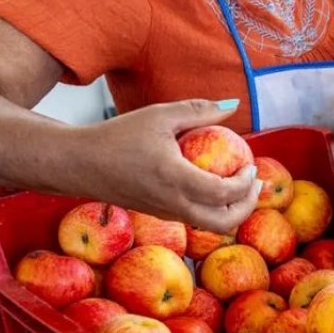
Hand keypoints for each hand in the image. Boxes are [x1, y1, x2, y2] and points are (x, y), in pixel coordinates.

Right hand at [71, 100, 258, 232]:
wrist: (77, 163)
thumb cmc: (116, 136)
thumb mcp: (158, 116)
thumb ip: (197, 110)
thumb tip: (232, 106)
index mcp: (175, 180)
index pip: (223, 193)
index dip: (245, 184)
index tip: (252, 165)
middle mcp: (173, 204)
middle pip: (224, 222)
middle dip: (247, 207)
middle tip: (256, 185)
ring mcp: (165, 214)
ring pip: (210, 226)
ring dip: (232, 211)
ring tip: (241, 189)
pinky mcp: (159, 215)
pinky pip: (195, 219)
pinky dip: (213, 209)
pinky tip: (214, 187)